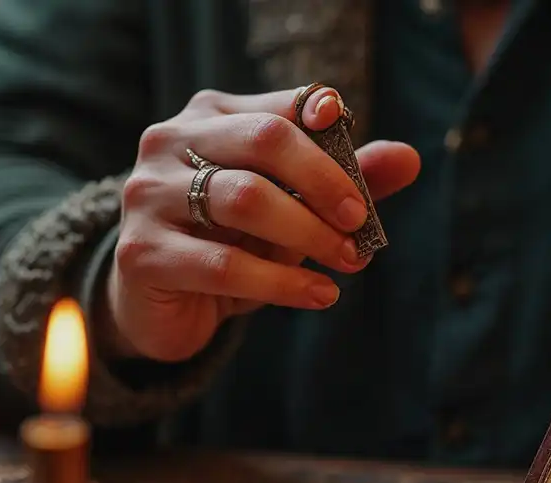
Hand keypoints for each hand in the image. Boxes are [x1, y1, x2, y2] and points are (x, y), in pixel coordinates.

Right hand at [106, 87, 420, 361]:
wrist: (162, 307)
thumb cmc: (232, 243)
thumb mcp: (293, 210)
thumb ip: (345, 181)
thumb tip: (409, 158)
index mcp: (210, 116)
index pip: (280, 107)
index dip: (329, 130)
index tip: (362, 173)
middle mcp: (170, 142)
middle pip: (264, 139)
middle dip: (325, 181)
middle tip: (359, 222)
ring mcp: (148, 195)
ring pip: (245, 199)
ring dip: (310, 234)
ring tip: (348, 261)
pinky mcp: (140, 252)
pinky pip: (225, 264)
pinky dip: (283, 284)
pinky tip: (320, 295)